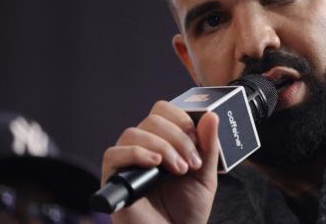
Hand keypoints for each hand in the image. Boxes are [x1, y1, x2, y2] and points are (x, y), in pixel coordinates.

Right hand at [101, 101, 219, 223]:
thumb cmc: (186, 213)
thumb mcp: (205, 177)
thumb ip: (208, 147)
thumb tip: (211, 116)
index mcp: (163, 144)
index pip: (163, 111)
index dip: (181, 119)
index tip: (198, 143)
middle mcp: (142, 150)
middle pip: (152, 120)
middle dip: (177, 137)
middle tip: (190, 163)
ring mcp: (127, 164)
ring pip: (133, 133)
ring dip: (162, 147)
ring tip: (178, 170)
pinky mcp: (114, 180)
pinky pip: (113, 154)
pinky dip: (136, 154)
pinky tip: (155, 164)